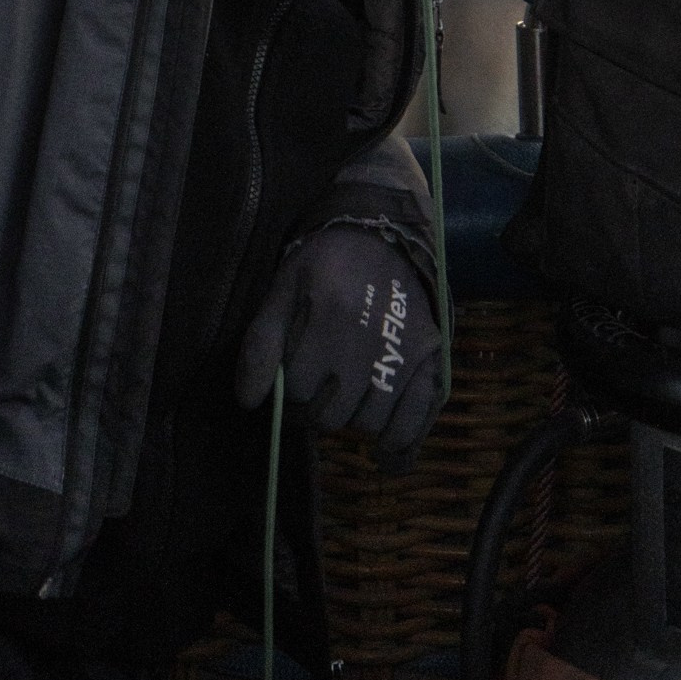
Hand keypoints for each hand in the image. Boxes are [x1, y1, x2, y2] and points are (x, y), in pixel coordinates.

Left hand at [235, 227, 443, 461]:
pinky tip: (383, 449)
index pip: (297, 387)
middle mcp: (368, 333)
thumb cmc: (325, 263)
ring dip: (351, 421)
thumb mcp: (283, 288)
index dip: (288, 391)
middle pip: (331, 413)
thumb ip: (261, 342)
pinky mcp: (431, 355)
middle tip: (317, 393)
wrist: (382, 231)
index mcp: (328, 310)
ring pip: (367, 422)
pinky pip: (415, 418)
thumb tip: (249, 401)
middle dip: (316, 410)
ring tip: (345, 400)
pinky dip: (397, 441)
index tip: (292, 380)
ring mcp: (404, 347)